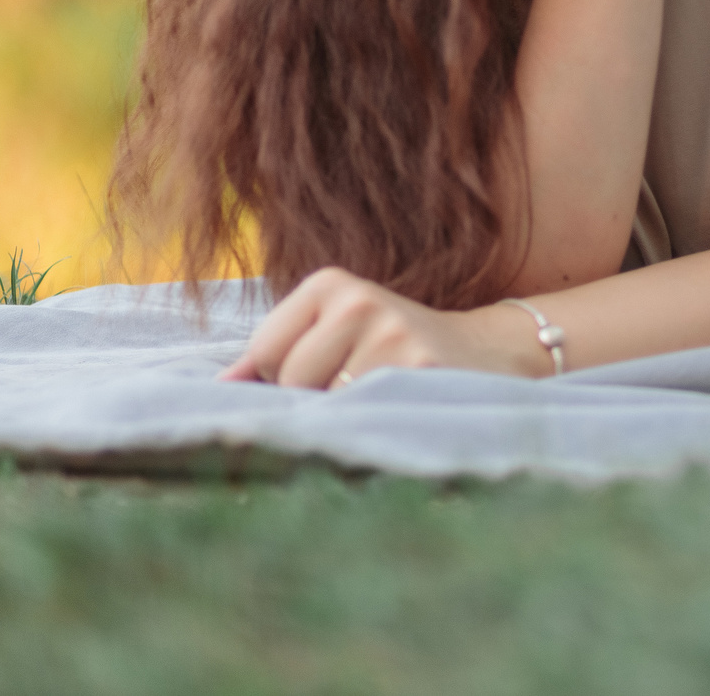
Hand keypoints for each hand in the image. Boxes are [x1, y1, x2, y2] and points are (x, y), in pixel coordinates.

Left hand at [219, 267, 546, 388]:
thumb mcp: (335, 334)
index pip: (262, 355)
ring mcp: (393, 334)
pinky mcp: (420, 369)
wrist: (489, 354)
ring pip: (324, 404)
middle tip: (358, 389)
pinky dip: (372, 425)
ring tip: (379, 398)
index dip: (284, 381)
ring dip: (345, 416)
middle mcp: (360, 300)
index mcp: (329, 284)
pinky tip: (396, 411)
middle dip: (313, 400)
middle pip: (288, 380)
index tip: (327, 374)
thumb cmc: (393, 352)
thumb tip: (220, 387)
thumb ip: (276, 355)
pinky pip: (363, 416)